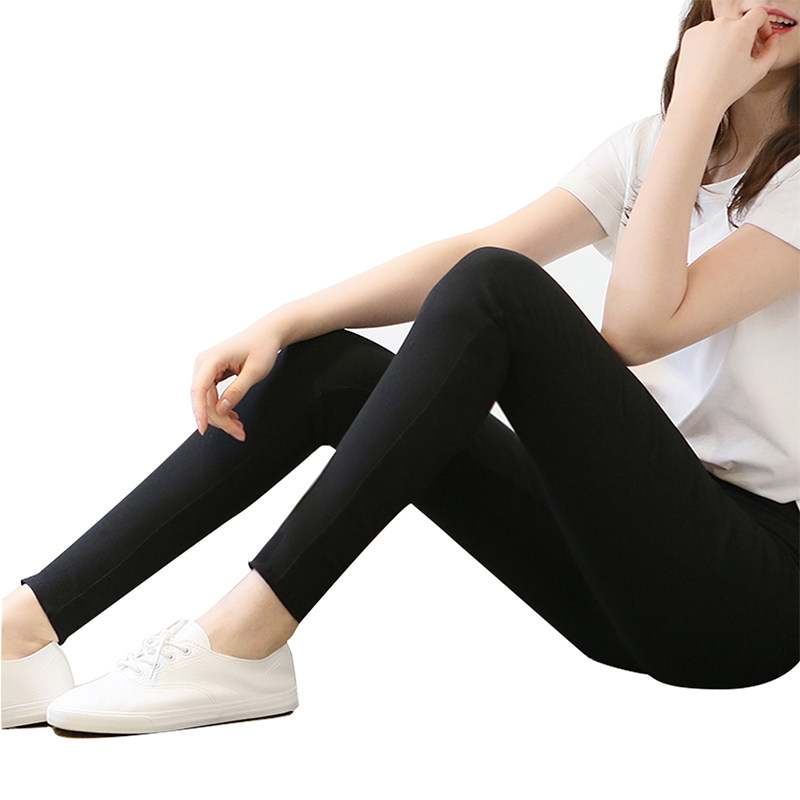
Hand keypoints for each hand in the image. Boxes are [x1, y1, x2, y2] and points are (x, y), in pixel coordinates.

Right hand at [191, 319, 283, 440]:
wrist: (267, 333)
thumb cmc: (263, 348)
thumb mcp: (255, 371)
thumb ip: (237, 391)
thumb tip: (221, 409)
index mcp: (212, 358)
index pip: (198, 389)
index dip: (199, 411)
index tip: (203, 429)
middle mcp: (204, 363)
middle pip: (204, 399)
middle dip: (220, 419)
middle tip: (239, 433)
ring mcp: (206, 368)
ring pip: (207, 400)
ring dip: (221, 416)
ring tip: (239, 428)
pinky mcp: (211, 372)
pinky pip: (211, 395)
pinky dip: (222, 408)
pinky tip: (233, 417)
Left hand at [673, 8, 780, 113]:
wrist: (696, 101)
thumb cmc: (726, 89)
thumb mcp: (758, 71)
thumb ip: (773, 50)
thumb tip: (772, 38)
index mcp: (741, 30)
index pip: (758, 14)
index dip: (763, 27)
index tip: (759, 41)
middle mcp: (722, 24)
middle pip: (739, 23)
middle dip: (742, 38)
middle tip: (738, 60)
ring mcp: (703, 29)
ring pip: (721, 29)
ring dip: (724, 41)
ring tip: (721, 65)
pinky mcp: (689, 35)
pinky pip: (704, 34)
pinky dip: (707, 44)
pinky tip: (707, 63)